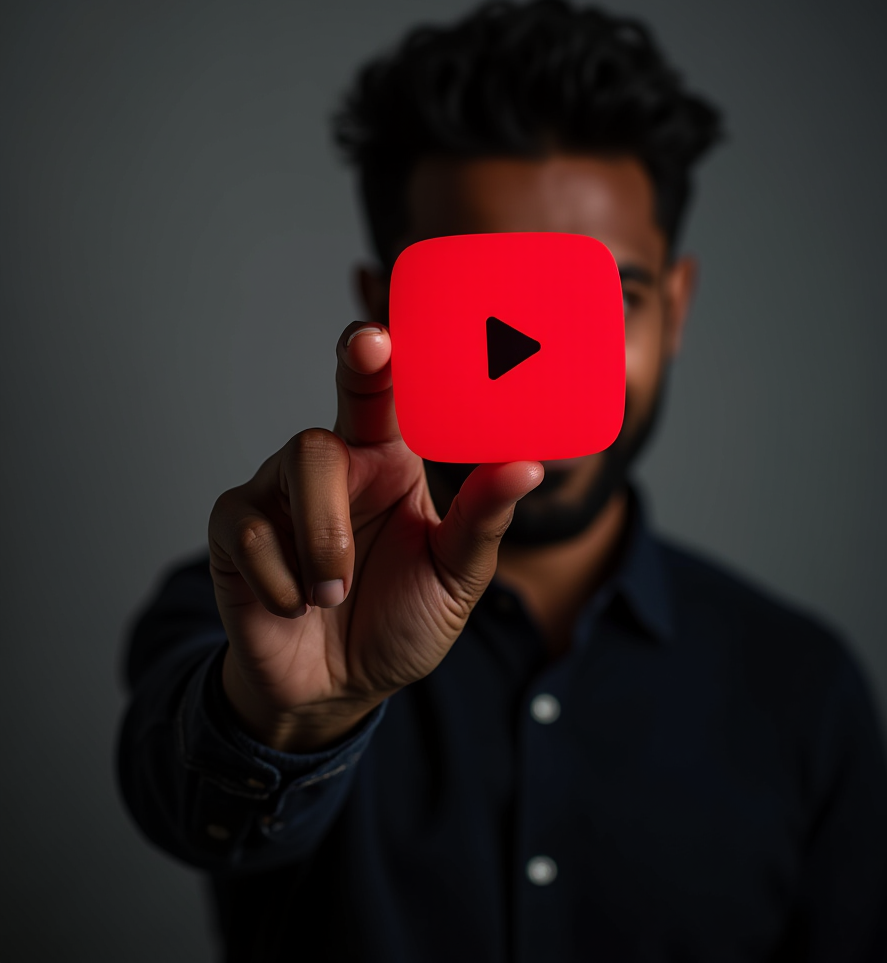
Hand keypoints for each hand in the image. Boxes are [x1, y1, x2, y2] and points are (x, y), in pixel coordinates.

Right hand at [208, 321, 543, 751]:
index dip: (396, 350)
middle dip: (355, 363)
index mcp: (392, 464)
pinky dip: (280, 576)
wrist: (335, 691)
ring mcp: (281, 493)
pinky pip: (250, 527)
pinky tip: (293, 605)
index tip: (405, 318)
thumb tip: (528, 465)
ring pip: (300, 461)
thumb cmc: (400, 621)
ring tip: (334, 593)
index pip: (394, 393)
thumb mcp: (455, 577)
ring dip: (324, 535)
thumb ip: (481, 521)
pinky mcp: (237, 531)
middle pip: (346, 393)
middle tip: (371, 344)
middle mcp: (338, 466)